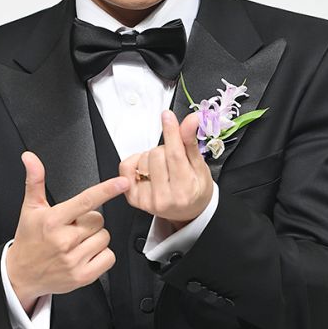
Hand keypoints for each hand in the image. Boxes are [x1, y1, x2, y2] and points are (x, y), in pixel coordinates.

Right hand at [6, 151, 128, 313]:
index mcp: (53, 220)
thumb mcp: (30, 208)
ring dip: (95, 237)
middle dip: (89, 220)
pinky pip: (109, 257)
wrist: (20, 275)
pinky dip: (102, 255)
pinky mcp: (82, 277)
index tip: (122, 182)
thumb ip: (35, 180)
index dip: (106, 189)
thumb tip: (30, 157)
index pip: (85, 200)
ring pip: (105, 237)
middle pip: (99, 219)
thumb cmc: (29, 239)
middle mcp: (64, 240)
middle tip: (73, 226)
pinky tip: (85, 254)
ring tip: (77, 241)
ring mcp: (74, 260)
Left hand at [119, 110, 212, 229]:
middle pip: (157, 154)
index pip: (175, 155)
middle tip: (173, 159)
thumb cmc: (196, 189)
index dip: (171, 132)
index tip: (167, 116)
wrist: (188, 213)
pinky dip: (136, 160)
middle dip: (165, 149)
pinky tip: (148, 168)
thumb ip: (191, 142)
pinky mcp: (134, 199)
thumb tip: (191, 120)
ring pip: (143, 158)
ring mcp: (147, 200)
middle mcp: (165, 198)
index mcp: (185, 189)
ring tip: (163, 167)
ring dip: (152, 156)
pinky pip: (127, 167)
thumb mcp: (200, 166)